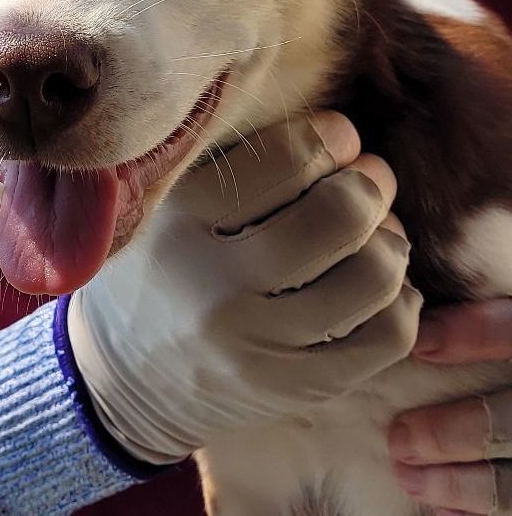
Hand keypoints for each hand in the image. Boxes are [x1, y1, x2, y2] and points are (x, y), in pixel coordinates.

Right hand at [68, 112, 421, 464]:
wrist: (121, 378)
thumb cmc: (152, 271)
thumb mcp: (159, 202)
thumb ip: (227, 158)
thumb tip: (338, 133)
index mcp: (179, 220)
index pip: (288, 159)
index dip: (330, 137)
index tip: (335, 138)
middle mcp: (216, 285)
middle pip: (341, 216)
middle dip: (371, 184)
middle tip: (365, 180)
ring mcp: (256, 345)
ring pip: (374, 276)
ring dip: (389, 239)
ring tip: (373, 233)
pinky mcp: (291, 388)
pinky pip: (387, 338)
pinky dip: (401, 300)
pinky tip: (372, 284)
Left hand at [390, 300, 511, 514]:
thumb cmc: (497, 338)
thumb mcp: (499, 311)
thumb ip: (467, 298)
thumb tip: (397, 283)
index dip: (478, 334)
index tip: (417, 343)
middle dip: (458, 432)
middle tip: (399, 439)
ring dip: (465, 485)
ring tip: (409, 478)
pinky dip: (479, 513)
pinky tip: (442, 513)